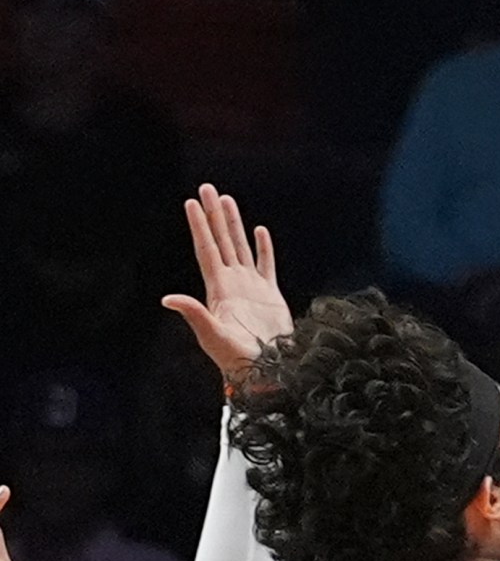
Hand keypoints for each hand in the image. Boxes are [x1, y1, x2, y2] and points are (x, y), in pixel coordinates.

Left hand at [165, 184, 291, 379]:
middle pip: (221, 241)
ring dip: (234, 224)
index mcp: (219, 289)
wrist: (266, 371)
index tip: (190, 203)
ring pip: (241, 247)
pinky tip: (259, 231)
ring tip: (227, 201)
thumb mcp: (212, 336)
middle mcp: (233, 284)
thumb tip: (168, 299)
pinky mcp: (270, 295)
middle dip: (213, 215)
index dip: (199, 226)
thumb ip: (194, 314)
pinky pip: (267, 265)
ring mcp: (251, 288)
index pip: (207, 250)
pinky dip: (263, 248)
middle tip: (207, 189)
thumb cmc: (237, 360)